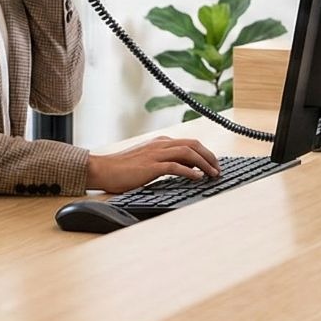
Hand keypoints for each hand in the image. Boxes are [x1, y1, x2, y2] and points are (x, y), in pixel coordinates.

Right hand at [86, 136, 220, 192]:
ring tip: (213, 174)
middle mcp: (160, 145)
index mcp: (160, 142)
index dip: (205, 152)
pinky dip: (190, 171)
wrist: (102, 169)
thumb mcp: (145, 160)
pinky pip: (176, 166)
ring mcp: (156, 154)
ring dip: (204, 164)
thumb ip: (163, 161)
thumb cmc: (122, 168)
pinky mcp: (151, 166)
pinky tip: (198, 178)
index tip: (213, 164)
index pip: (189, 143)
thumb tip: (184, 168)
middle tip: (218, 169)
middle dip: (209, 156)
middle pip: (193, 145)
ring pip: (188, 153)